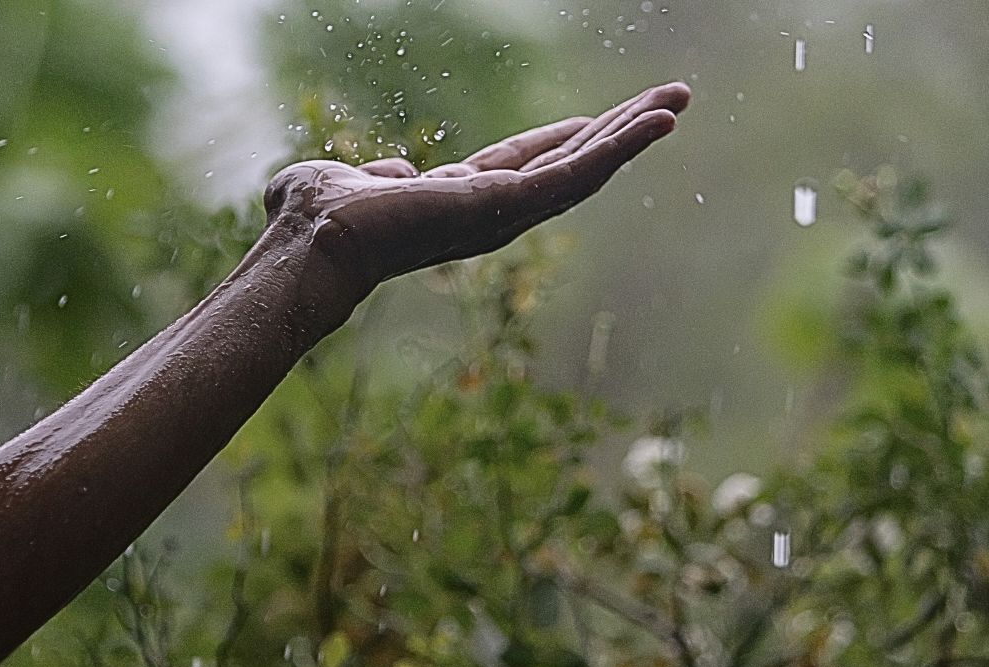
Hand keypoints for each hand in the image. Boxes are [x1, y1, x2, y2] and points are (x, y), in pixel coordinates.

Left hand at [263, 81, 690, 290]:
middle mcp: (489, 210)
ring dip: (633, 134)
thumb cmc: (313, 221)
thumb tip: (389, 172)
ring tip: (678, 100)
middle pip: (567, 164)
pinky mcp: (511, 206)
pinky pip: (579, 172)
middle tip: (668, 101)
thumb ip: (371, 175)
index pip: (522, 165)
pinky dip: (622, 146)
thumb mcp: (344, 181)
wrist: (311, 243)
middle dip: (617, 132)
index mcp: (456, 199)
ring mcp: (504, 212)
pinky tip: (661, 120)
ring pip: (583, 169)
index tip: (595, 120)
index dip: (560, 141)